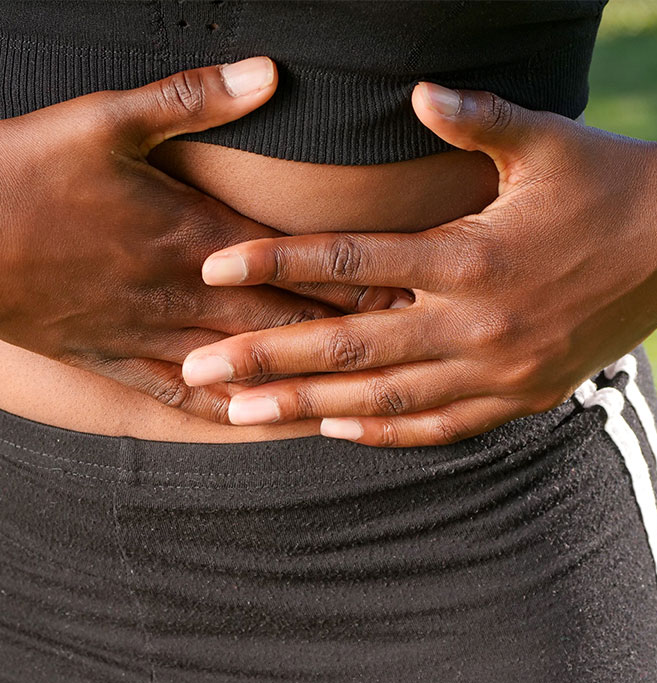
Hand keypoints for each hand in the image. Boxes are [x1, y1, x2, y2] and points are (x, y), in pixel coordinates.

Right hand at [0, 58, 405, 422]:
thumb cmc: (26, 174)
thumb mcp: (105, 119)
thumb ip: (193, 98)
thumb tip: (268, 73)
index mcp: (190, 232)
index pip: (291, 264)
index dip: (350, 279)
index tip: (401, 289)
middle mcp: (184, 291)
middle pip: (283, 319)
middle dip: (346, 332)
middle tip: (402, 345)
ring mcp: (153, 333)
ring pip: (246, 363)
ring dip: (302, 378)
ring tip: (351, 394)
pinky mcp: (120, 359)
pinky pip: (185, 395)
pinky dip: (228, 408)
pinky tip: (260, 419)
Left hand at [182, 82, 656, 444]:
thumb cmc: (608, 183)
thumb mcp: (548, 140)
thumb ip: (477, 118)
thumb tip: (415, 92)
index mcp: (473, 255)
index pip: (353, 261)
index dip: (278, 263)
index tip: (214, 271)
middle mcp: (478, 323)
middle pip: (351, 345)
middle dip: (268, 358)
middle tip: (199, 372)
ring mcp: (499, 371)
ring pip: (385, 397)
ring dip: (309, 405)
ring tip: (244, 415)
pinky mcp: (521, 397)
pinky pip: (440, 425)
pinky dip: (385, 430)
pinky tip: (337, 429)